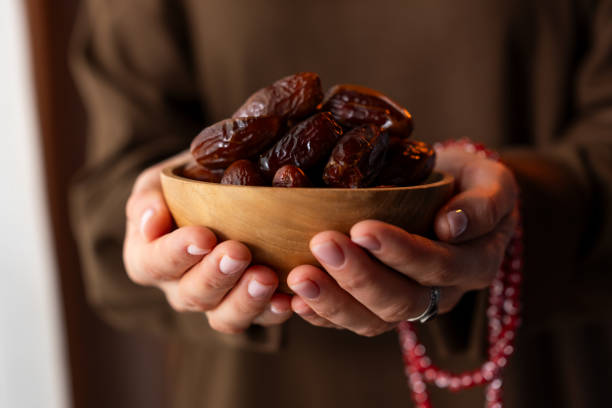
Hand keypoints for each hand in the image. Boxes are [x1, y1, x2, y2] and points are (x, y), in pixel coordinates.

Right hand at [123, 152, 291, 332]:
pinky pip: (261, 318)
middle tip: (238, 252)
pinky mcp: (250, 307)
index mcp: (149, 260)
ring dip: (246, 300)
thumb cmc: (186, 183)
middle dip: (216, 275)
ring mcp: (216, 303)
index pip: (154, 263)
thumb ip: (148, 199)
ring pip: (225, 317)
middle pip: (193, 295)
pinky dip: (275, 311)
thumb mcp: (158, 182)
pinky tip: (290, 299)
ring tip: (266, 277)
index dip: (176, 253)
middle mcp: (180, 288)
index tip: (203, 236)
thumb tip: (151, 223)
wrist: (221, 189)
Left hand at [286, 145, 518, 335]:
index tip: (363, 228)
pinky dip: (321, 315)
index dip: (403, 253)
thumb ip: (485, 201)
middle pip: (402, 301)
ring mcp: (409, 304)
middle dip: (359, 276)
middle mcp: (443, 293)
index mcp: (475, 263)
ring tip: (299, 277)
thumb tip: (452, 225)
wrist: (452, 198)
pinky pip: (352, 321)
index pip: (440, 266)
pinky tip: (293, 301)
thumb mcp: (491, 180)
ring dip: (333, 301)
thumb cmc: (469, 183)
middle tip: (322, 245)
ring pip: (374, 321)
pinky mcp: (378, 307)